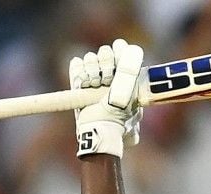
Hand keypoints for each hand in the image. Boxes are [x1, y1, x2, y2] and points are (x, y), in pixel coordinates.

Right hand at [69, 39, 143, 158]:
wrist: (100, 128)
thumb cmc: (121, 117)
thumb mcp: (133, 97)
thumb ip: (133, 75)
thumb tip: (134, 53)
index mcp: (126, 73)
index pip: (121, 48)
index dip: (119, 50)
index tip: (118, 59)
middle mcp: (110, 71)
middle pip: (105, 51)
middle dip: (106, 64)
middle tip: (107, 81)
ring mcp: (93, 74)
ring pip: (90, 57)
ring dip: (92, 71)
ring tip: (95, 86)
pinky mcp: (78, 79)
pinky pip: (76, 64)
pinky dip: (79, 73)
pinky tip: (84, 85)